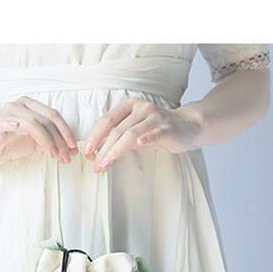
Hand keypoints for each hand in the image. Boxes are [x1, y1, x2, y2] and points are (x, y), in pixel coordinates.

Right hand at [0, 97, 78, 168]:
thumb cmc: (6, 144)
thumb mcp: (33, 145)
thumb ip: (51, 144)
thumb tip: (72, 151)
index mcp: (31, 107)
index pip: (54, 116)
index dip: (66, 131)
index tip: (73, 148)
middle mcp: (21, 105)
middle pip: (47, 119)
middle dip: (60, 139)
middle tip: (67, 156)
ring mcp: (8, 112)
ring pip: (34, 122)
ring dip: (47, 140)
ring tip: (54, 155)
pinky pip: (8, 122)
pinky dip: (15, 124)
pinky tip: (19, 129)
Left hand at [82, 98, 205, 171]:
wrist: (186, 127)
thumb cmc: (155, 130)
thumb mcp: (133, 132)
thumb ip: (116, 138)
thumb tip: (94, 152)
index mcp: (130, 106)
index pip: (107, 119)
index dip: (95, 135)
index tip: (86, 151)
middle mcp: (142, 108)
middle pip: (117, 129)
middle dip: (103, 149)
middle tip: (95, 165)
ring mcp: (155, 117)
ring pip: (131, 134)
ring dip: (115, 151)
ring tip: (105, 164)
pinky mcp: (167, 128)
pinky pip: (155, 133)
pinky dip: (147, 138)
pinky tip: (140, 143)